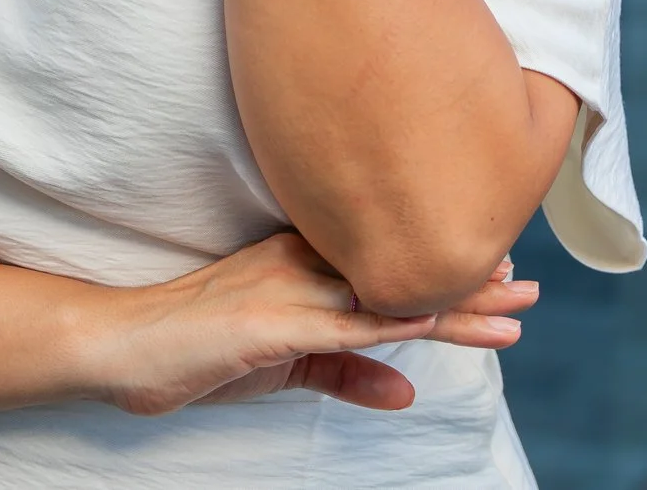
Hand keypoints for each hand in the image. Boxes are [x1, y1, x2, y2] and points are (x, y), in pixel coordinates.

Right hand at [81, 232, 539, 415]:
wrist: (119, 345)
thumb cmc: (194, 349)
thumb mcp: (284, 364)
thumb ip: (345, 372)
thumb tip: (408, 389)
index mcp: (300, 259)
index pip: (385, 258)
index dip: (442, 262)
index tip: (498, 261)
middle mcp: (301, 260)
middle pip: (398, 266)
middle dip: (466, 275)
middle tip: (527, 278)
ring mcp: (290, 287)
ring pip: (388, 290)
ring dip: (455, 300)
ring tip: (513, 306)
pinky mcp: (275, 322)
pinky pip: (351, 324)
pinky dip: (404, 324)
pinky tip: (444, 327)